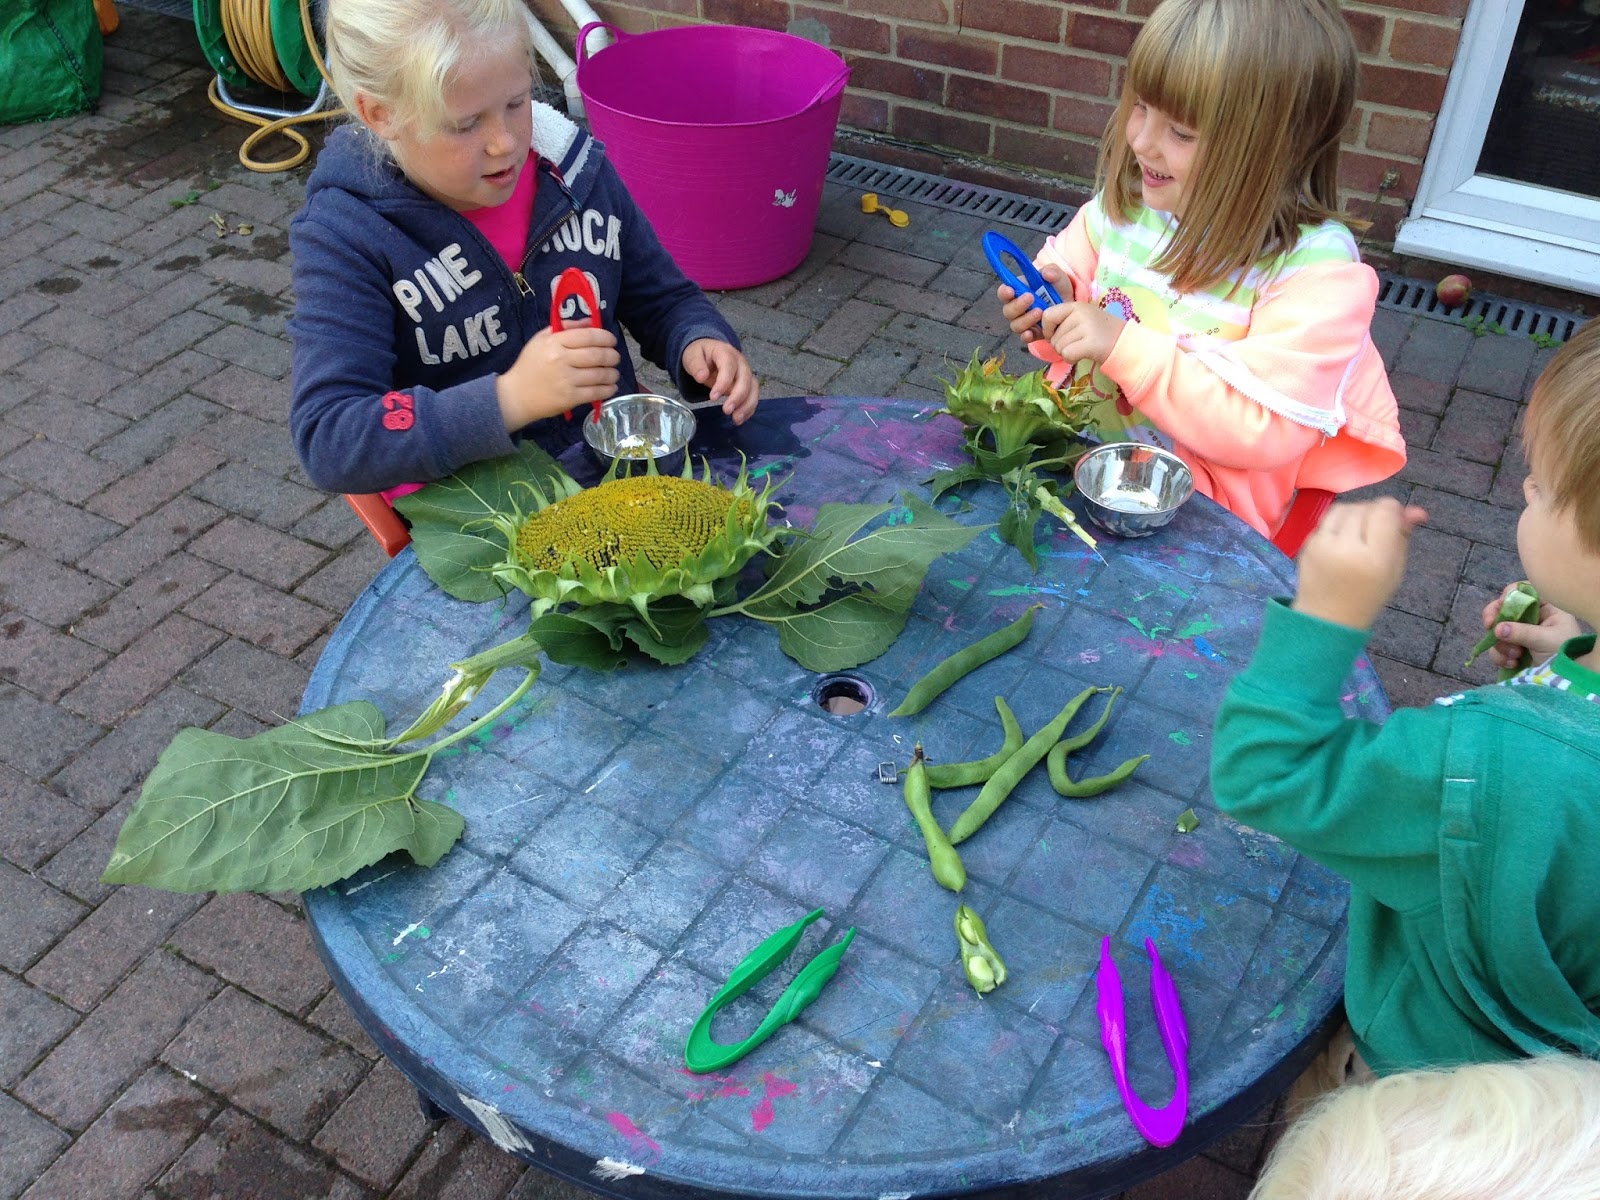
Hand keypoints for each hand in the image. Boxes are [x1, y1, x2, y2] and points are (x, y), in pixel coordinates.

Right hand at [496, 325, 619, 428]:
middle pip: (597, 355)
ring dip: (612, 373)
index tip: (611, 340)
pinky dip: (608, 389)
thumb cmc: (529, 365)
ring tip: (614, 373)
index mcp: (555, 343)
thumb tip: (590, 322)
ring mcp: (567, 380)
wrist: (516, 395)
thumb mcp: (541, 340)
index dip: (605, 337)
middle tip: (615, 357)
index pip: (588, 336)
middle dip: (612, 356)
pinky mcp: (570, 398)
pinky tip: (611, 387)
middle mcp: (561, 360)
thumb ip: (565, 329)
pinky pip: (596, 392)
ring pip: (600, 374)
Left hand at [682, 338, 758, 423]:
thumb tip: (702, 377)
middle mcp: (740, 362)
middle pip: (745, 378)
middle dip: (738, 396)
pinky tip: (739, 419)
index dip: (723, 382)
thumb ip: (696, 365)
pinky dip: (749, 409)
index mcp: (725, 352)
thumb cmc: (700, 354)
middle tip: (727, 410)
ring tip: (736, 420)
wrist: (708, 353)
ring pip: (753, 388)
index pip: (729, 366)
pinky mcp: (747, 384)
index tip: (713, 397)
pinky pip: (752, 396)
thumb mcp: (692, 355)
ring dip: (747, 405)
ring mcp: (745, 373)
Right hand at [996, 263, 1068, 342]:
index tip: (1010, 290)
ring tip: (1040, 312)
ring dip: (1026, 319)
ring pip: (1015, 325)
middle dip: (1017, 305)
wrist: (1070, 308)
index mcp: (1018, 291)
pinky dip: (1026, 336)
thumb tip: (1046, 273)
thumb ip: (1053, 271)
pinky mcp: (1032, 334)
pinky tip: (1031, 333)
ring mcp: (1023, 322)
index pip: (1004, 292)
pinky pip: (1024, 337)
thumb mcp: (1058, 277)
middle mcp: (1017, 309)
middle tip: (1031, 298)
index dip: (1004, 292)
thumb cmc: (1059, 289)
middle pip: (1008, 310)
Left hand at [1041, 301, 1124, 365]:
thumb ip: (1062, 322)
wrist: (1124, 343)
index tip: (1055, 335)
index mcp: (1076, 305)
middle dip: (1060, 345)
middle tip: (1078, 343)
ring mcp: (1086, 327)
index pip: (1048, 315)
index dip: (1047, 329)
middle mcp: (1080, 313)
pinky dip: (1071, 359)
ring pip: (1059, 347)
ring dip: (1067, 353)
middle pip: (1053, 336)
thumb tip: (1042, 333)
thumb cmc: (1099, 334)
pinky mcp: (1090, 342)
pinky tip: (1083, 355)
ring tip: (1083, 348)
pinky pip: (1067, 354)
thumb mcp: (1081, 320)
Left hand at [1292, 499, 1428, 629]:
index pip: (1384, 512)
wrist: (1327, 618)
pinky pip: (1326, 521)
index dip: (1393, 510)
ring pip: (1343, 508)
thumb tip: (1416, 511)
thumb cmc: (1368, 595)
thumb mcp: (1394, 571)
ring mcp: (1322, 545)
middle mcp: (1346, 549)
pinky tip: (1343, 541)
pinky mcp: (1306, 545)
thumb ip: (1403, 537)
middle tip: (1379, 529)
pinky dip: (1338, 524)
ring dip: (1355, 512)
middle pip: (1364, 508)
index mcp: (1374, 559)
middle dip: (1374, 512)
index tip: (1395, 520)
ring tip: (1361, 531)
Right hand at [1479, 583, 1581, 669]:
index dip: (1508, 596)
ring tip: (1515, 656)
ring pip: (1497, 631)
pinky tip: (1513, 664)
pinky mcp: (1513, 650)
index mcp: (1545, 609)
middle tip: (1489, 628)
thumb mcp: (1546, 639)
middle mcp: (1531, 619)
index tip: (1500, 607)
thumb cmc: (1564, 653)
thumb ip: (1522, 632)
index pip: (1523, 592)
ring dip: (1502, 645)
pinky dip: (1501, 657)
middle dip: (1496, 621)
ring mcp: (1520, 635)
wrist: (1566, 678)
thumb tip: (1496, 629)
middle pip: (1503, 610)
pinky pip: (1497, 648)